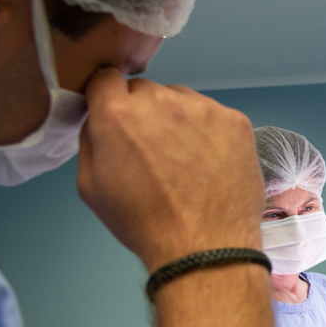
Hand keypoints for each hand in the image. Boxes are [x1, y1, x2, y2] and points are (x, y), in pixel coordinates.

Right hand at [76, 69, 263, 272]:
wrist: (205, 248)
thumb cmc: (144, 223)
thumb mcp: (91, 186)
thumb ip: (90, 140)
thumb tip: (99, 118)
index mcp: (118, 113)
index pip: (106, 79)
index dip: (110, 99)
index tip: (118, 118)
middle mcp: (161, 101)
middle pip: (146, 91)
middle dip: (145, 114)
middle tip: (155, 152)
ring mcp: (203, 108)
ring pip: (182, 101)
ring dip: (180, 121)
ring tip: (187, 162)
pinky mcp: (235, 121)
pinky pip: (215, 116)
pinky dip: (211, 134)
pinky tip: (211, 164)